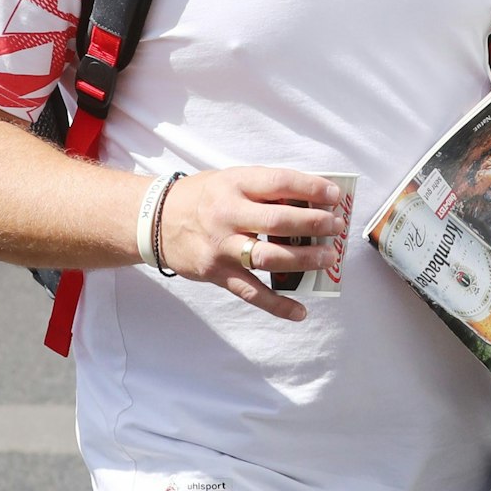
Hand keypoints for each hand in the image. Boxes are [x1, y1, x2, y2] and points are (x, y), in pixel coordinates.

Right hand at [154, 168, 347, 320]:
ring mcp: (222, 247)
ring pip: (269, 257)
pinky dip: (278, 305)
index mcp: (234, 184)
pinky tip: (301, 311)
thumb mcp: (230, 179)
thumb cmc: (201, 197)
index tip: (335, 195)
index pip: (280, 183)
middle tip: (336, 227)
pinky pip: (251, 292)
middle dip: (314, 224)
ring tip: (328, 258)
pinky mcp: (217, 273)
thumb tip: (310, 200)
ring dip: (304, 259)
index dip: (311, 188)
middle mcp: (227, 214)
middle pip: (278, 220)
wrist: (154, 221)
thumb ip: (264, 189)